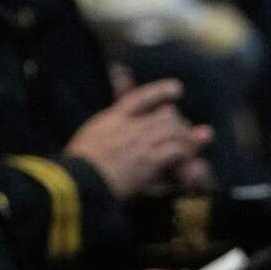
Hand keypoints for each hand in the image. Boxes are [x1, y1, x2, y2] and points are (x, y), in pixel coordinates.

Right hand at [64, 79, 211, 197]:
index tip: (177, 88)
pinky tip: (189, 162)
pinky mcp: (148, 161)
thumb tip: (115, 103)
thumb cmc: (78, 162)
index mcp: (113, 118)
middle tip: (186, 132)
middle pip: (166, 114)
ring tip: (193, 147)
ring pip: (174, 130)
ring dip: (186, 139)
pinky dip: (185, 155)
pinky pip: (176, 151)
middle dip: (179, 123)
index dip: (161, 90)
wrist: (77, 180)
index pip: (141, 97)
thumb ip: (107, 124)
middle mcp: (129, 126)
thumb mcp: (89, 133)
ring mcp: (140, 143)